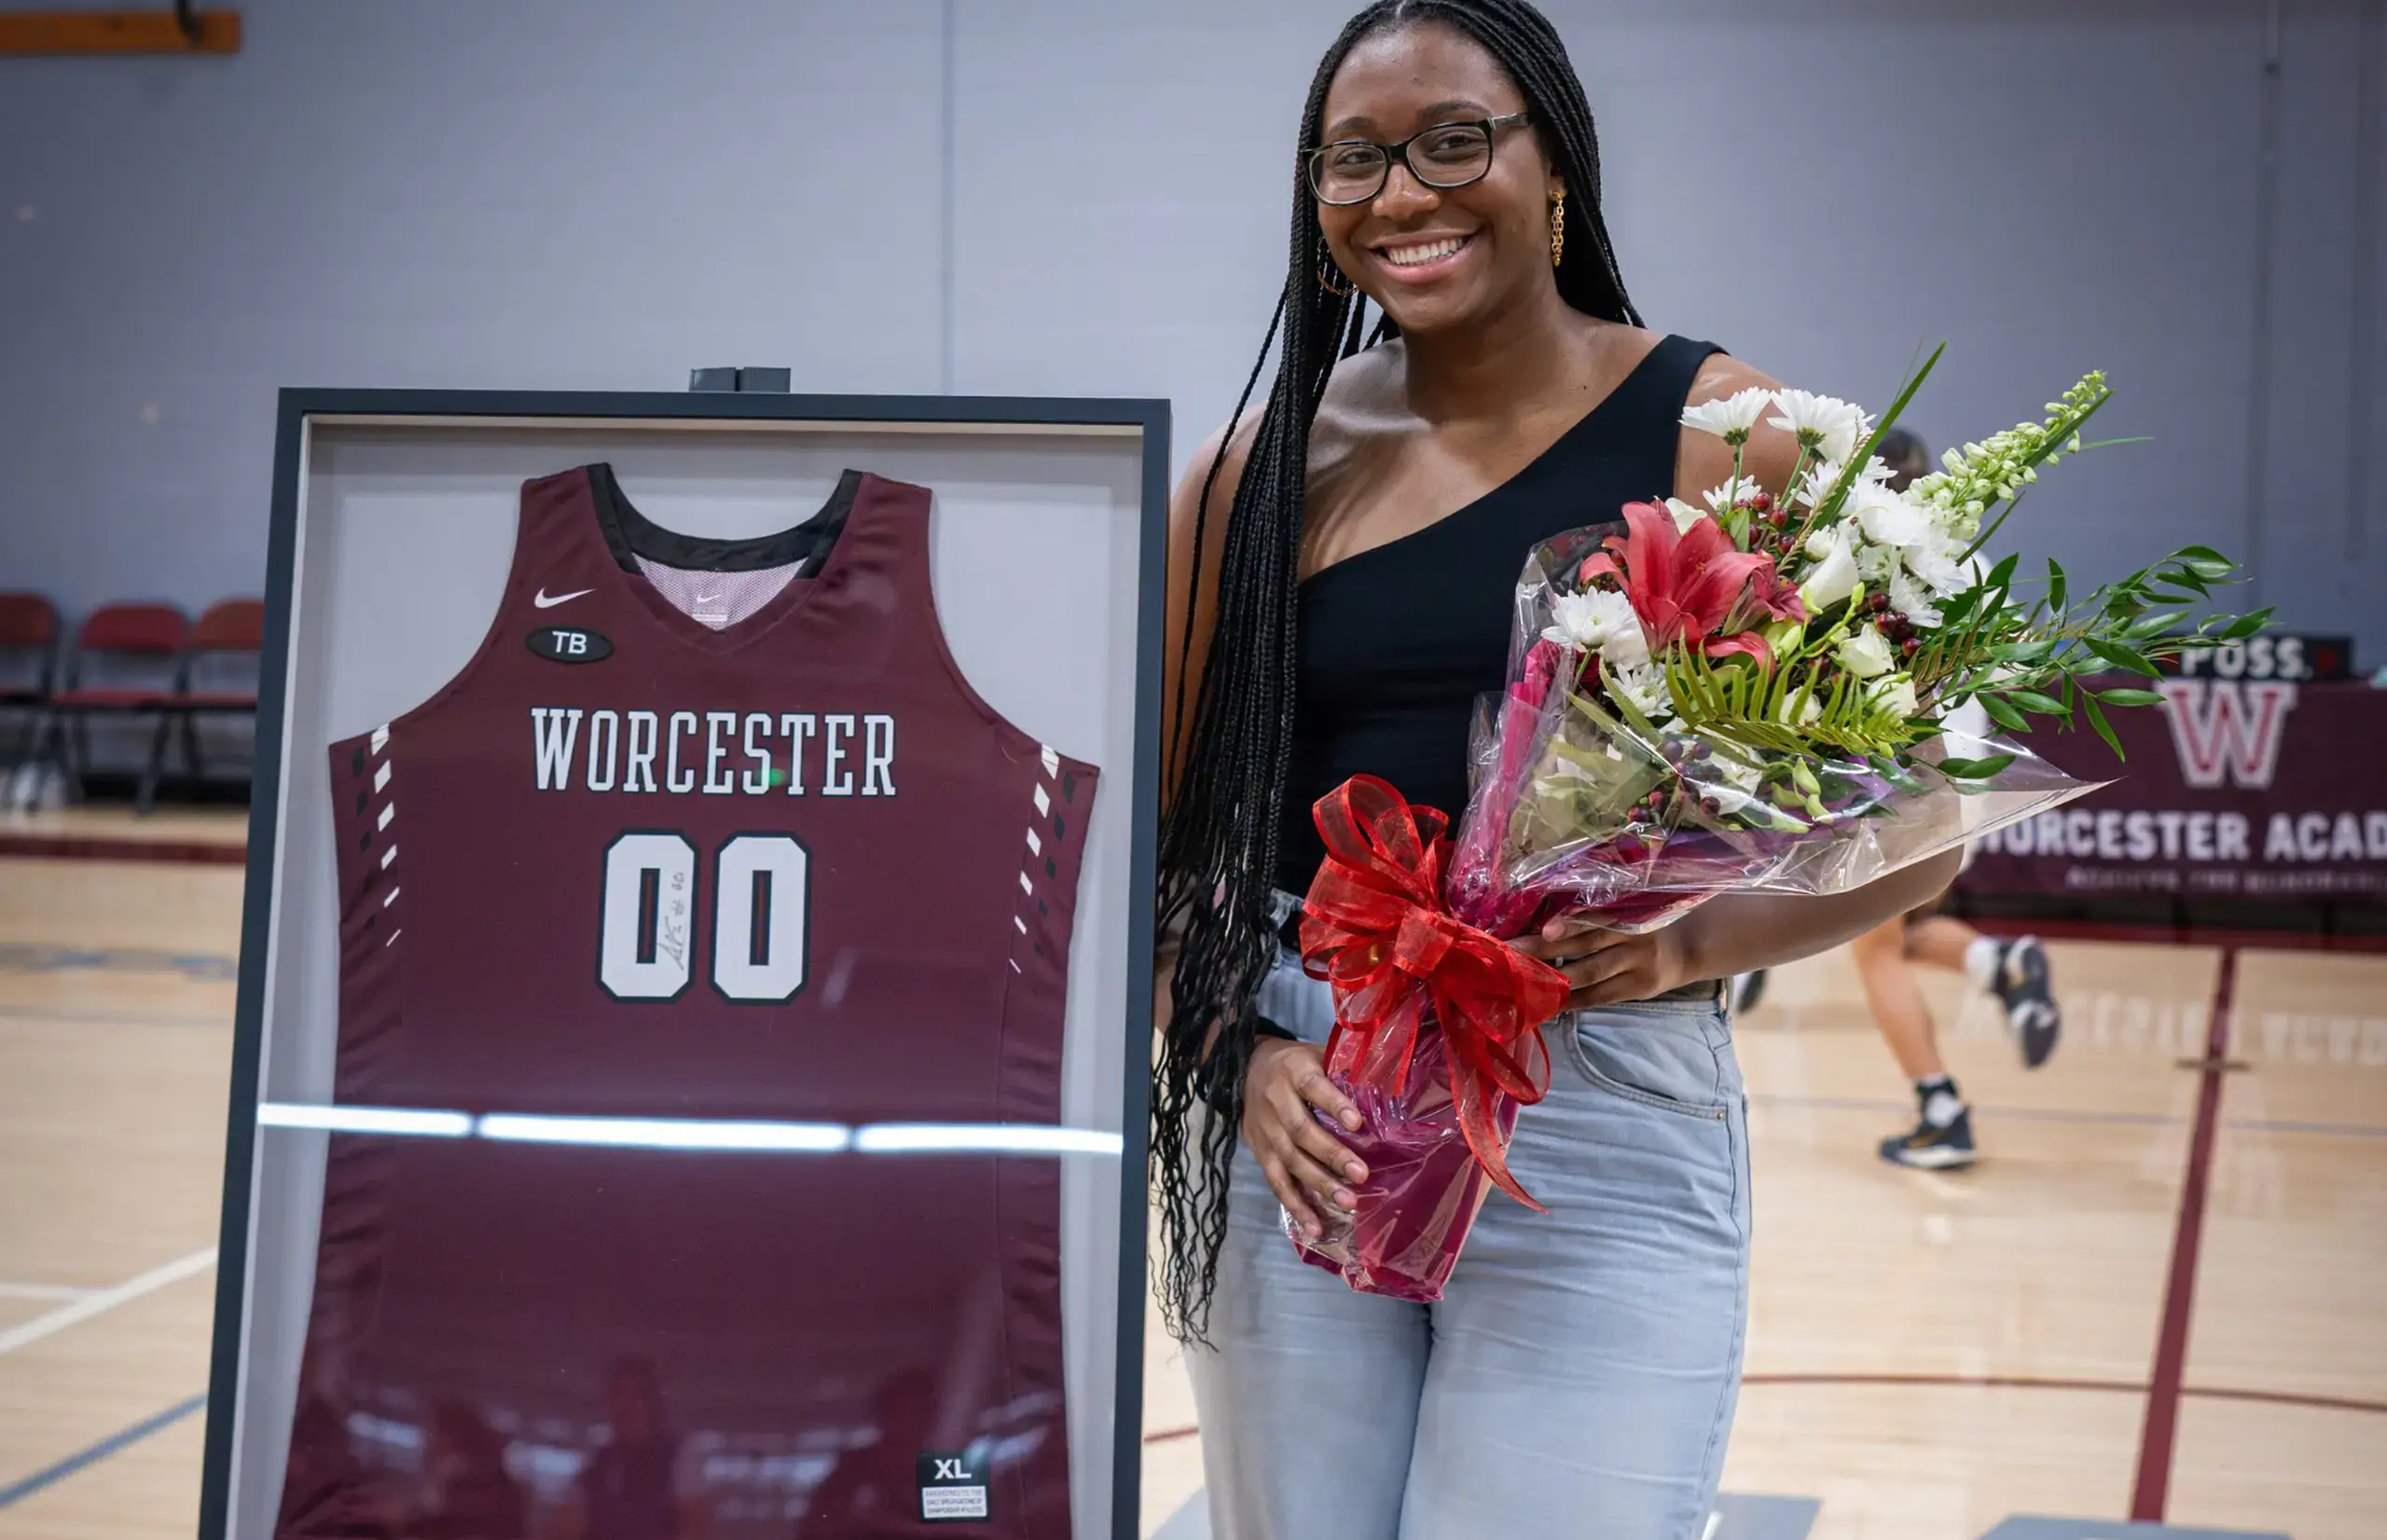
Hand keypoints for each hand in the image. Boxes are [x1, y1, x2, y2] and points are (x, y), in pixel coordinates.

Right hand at [1241, 1037, 1367, 1239]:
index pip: (1314, 1087)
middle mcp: (1276, 1101)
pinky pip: (1276, 1182)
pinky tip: (1315, 1227)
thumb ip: (1344, 1071)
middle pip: (1302, 1131)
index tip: (1357, 1122)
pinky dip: (1295, 1206)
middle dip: (1332, 1155)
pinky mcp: (1259, 1152)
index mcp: (1294, 1072)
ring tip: (1348, 1203)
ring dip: (1319, 1184)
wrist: (1246, 1069)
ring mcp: (1265, 1130)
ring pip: (1290, 1160)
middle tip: (1361, 1175)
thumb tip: (1387, 1089)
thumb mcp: (1316, 1055)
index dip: (1334, 1104)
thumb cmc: (1296, 1064)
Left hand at [1511, 914, 1694, 1007]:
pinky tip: (1549, 1004)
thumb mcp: (1629, 908)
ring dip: (1556, 979)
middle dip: (1546, 948)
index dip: (1570, 923)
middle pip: (1586, 943)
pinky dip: (1575, 1001)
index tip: (1543, 928)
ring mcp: (1637, 965)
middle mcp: (1633, 936)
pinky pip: (1601, 997)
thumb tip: (1544, 921)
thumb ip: (1596, 912)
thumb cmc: (1644, 923)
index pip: (1594, 916)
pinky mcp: (1638, 989)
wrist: (1688, 948)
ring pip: (1592, 972)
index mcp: (1628, 910)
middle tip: (1512, 951)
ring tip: (1523, 981)